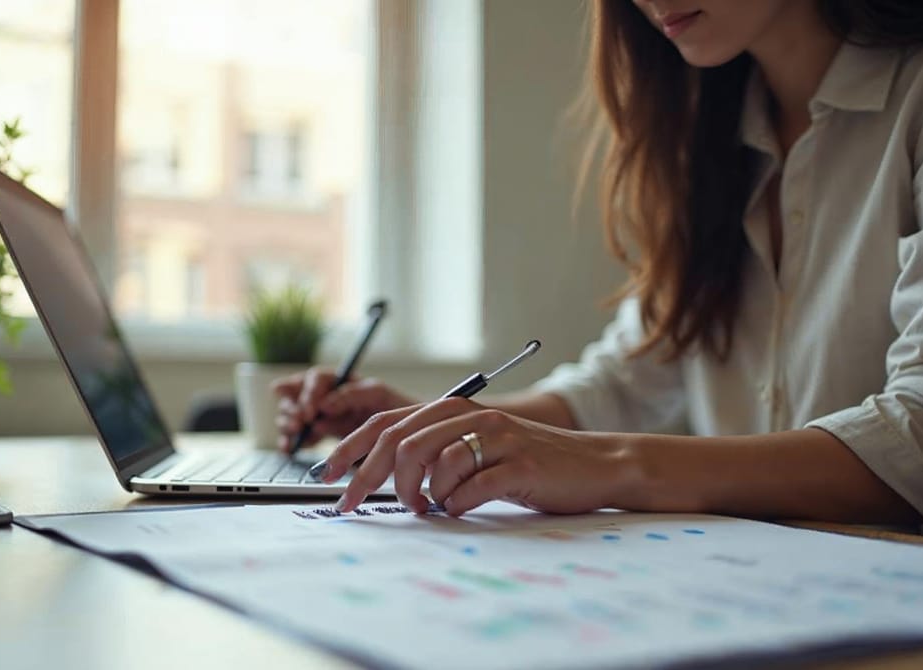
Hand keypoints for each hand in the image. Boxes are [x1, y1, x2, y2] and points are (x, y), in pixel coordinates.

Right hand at [272, 366, 416, 450]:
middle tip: (299, 424)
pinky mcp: (318, 436)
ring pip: (292, 415)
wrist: (406, 435)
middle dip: (293, 408)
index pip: (315, 379)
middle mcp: (325, 395)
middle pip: (296, 395)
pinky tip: (290, 448)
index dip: (309, 392)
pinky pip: (297, 437)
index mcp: (339, 380)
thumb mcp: (378, 394)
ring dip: (288, 423)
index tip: (313, 411)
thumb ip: (351, 395)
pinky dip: (290, 442)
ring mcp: (319, 416)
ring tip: (296, 434)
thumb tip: (324, 405)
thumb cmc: (396, 408)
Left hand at [315, 397, 628, 515]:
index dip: (351, 449)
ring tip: (429, 508)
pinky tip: (463, 507)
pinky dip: (456, 505)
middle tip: (353, 506)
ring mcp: (497, 438)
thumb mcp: (476, 449)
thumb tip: (378, 479)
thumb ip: (434, 454)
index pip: (387, 423)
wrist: (594, 465)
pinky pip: (469, 490)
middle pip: (400, 445)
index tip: (328, 477)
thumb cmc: (528, 464)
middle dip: (368, 479)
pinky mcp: (518, 465)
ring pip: (431, 466)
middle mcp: (471, 415)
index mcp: (454, 409)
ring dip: (421, 496)